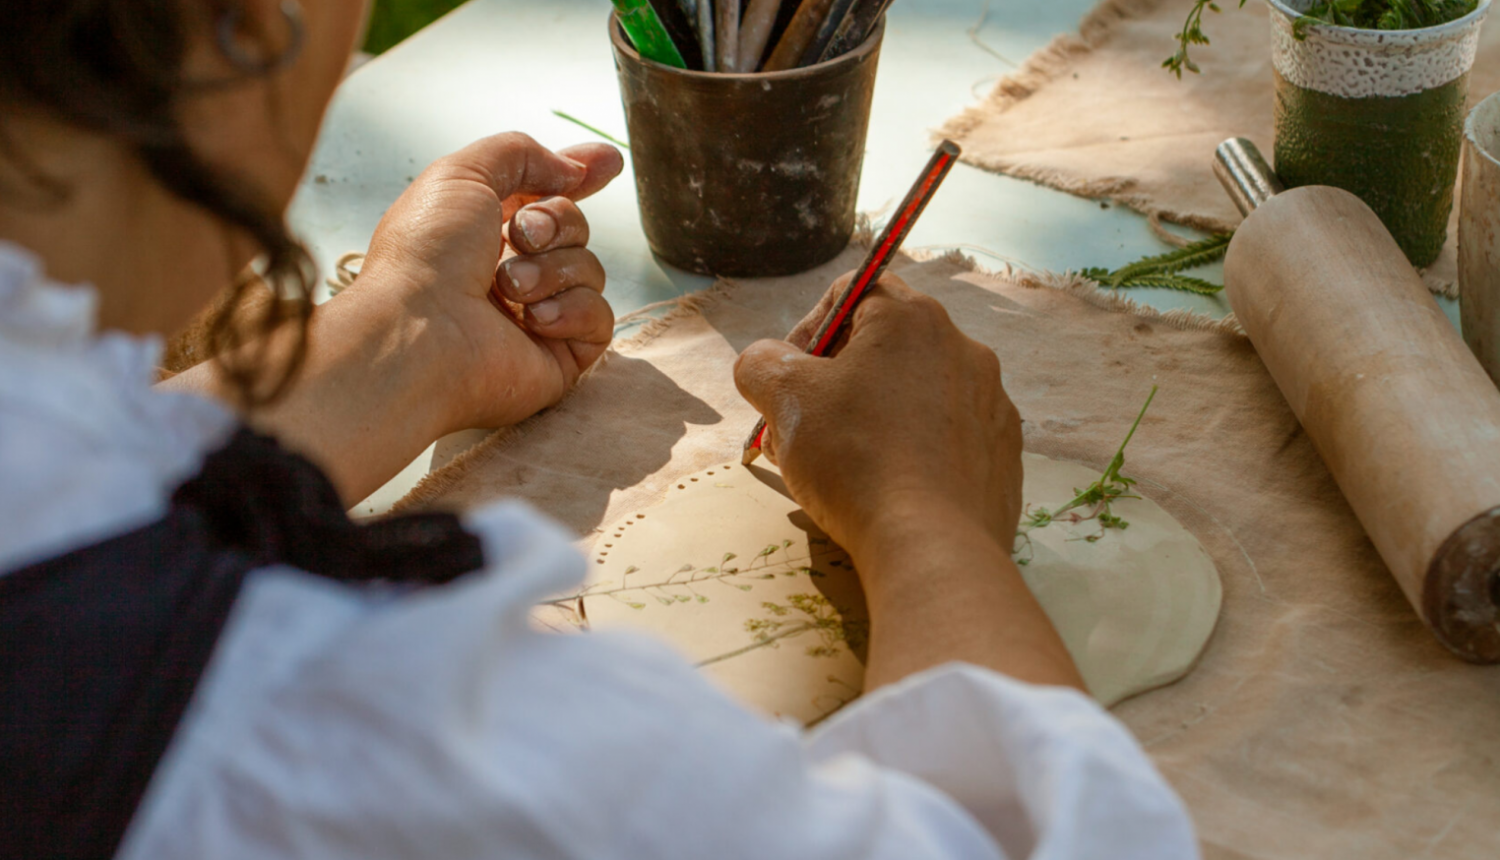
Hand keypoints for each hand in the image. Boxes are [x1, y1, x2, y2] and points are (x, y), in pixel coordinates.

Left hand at [352, 133, 623, 430]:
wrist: (420, 331)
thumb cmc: (427, 256)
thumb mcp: (461, 174)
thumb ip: (521, 153)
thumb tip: (573, 169)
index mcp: (482, 231)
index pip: (545, 197)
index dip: (577, 177)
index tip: (609, 163)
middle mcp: (510, 272)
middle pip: (575, 228)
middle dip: (557, 223)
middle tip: (522, 236)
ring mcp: (536, 316)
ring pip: (589, 270)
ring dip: (553, 270)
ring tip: (508, 288)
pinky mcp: (559, 356)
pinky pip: (600, 317)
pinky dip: (571, 311)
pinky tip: (533, 320)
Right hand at [733, 273, 1024, 560]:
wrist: (932, 545)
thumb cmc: (854, 460)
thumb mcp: (785, 400)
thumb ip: (762, 363)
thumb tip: (767, 363)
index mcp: (913, 319)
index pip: (852, 293)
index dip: (808, 330)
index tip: (790, 380)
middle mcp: (964, 348)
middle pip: (886, 348)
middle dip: (839, 383)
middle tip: (808, 429)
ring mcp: (992, 402)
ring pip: (917, 395)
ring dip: (876, 417)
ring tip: (846, 467)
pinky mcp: (1005, 452)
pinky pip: (949, 438)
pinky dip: (917, 452)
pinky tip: (893, 489)